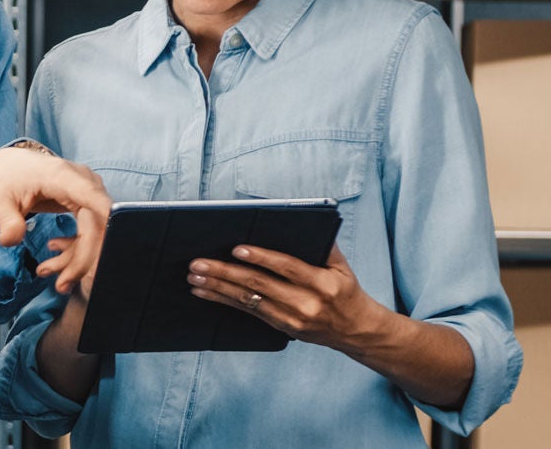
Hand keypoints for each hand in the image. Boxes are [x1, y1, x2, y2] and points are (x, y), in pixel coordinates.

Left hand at [0, 145, 110, 293]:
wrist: (9, 166)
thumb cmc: (5, 180)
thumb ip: (6, 221)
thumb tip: (9, 241)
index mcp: (60, 175)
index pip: (92, 198)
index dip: (106, 223)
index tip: (110, 252)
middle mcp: (82, 181)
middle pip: (97, 224)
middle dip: (82, 260)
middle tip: (61, 285)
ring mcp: (87, 190)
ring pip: (97, 231)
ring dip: (78, 258)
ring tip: (47, 272)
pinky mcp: (87, 201)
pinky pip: (91, 230)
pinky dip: (77, 249)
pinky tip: (54, 253)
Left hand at [185, 242, 385, 351]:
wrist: (356, 330)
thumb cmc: (346, 290)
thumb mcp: (342, 266)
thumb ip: (323, 244)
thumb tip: (297, 220)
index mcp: (322, 283)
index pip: (286, 267)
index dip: (261, 257)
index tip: (236, 249)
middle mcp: (305, 303)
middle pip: (259, 285)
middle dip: (225, 272)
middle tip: (198, 263)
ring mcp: (292, 319)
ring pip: (248, 300)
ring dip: (217, 288)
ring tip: (194, 277)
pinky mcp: (281, 328)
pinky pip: (247, 312)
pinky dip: (223, 300)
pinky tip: (205, 293)